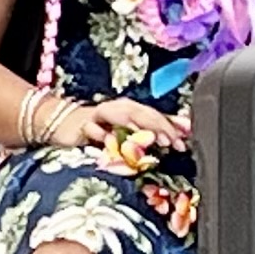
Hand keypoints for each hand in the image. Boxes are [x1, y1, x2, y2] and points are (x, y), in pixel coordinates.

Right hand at [72, 94, 186, 152]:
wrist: (68, 125)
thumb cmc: (104, 130)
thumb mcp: (132, 132)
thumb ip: (156, 131)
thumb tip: (186, 131)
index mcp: (135, 110)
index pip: (157, 116)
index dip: (170, 128)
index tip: (181, 144)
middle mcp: (121, 108)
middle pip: (142, 114)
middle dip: (157, 127)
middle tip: (168, 142)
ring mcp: (102, 114)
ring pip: (120, 115)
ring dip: (133, 126)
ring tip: (145, 137)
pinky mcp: (83, 124)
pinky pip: (92, 126)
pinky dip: (99, 132)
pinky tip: (108, 141)